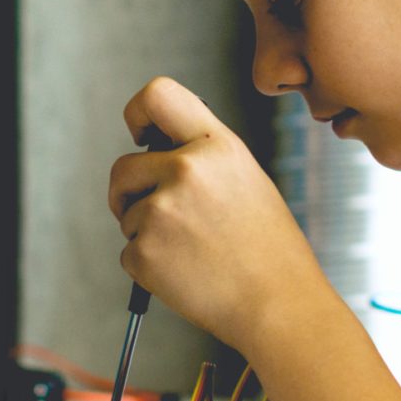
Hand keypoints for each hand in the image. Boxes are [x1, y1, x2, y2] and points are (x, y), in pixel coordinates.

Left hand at [108, 77, 325, 353]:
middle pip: (122, 168)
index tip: (138, 137)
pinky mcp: (144, 251)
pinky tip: (186, 273)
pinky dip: (147, 267)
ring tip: (193, 252)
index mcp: (216, 145)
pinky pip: (128, 253)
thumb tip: (152, 152)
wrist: (278, 306)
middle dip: (128, 193)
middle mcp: (186, 170)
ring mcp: (161, 211)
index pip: (157, 95)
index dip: (137, 114)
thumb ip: (201, 159)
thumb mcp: (245, 180)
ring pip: (126, 215)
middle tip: (156, 217)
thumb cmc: (267, 250)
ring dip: (146, 233)